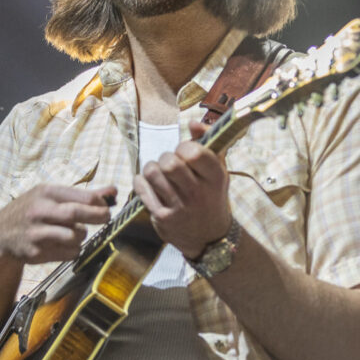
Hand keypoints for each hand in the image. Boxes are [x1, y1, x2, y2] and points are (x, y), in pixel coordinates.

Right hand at [0, 183, 115, 264]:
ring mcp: (37, 233)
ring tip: (76, 233)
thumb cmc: (31, 210)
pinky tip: (65, 244)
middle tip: (105, 219)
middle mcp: (40, 211)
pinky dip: (74, 250)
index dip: (101, 203)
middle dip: (98, 217)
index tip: (106, 207)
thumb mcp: (51, 196)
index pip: (83, 196)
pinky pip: (69, 253)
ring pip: (75, 236)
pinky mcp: (36, 253)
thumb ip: (82, 195)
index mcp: (46, 192)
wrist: (1, 234)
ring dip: (82, 236)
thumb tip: (113, 190)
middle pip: (77, 214)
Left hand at [132, 121, 230, 258]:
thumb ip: (208, 142)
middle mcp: (198, 193)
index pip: (192, 152)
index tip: (184, 153)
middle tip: (169, 165)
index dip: (183, 147)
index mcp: (215, 177)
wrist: (209, 237)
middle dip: (165, 158)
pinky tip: (148, 183)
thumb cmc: (211, 196)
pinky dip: (140, 182)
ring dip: (151, 168)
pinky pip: (142, 189)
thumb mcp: (218, 171)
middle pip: (169, 162)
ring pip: (152, 173)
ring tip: (158, 173)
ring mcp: (180, 207)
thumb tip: (192, 122)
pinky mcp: (163, 218)